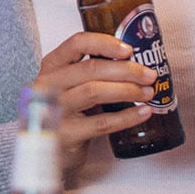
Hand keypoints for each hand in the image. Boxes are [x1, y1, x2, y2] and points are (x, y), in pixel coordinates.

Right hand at [30, 31, 158, 177]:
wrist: (46, 149)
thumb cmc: (65, 112)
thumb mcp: (71, 86)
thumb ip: (93, 72)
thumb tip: (137, 64)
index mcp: (52, 66)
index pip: (77, 44)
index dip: (105, 44)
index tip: (129, 50)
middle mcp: (48, 84)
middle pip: (90, 69)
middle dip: (126, 70)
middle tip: (149, 75)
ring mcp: (54, 110)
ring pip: (95, 92)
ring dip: (127, 91)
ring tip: (147, 93)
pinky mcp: (65, 134)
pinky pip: (101, 123)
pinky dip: (126, 117)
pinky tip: (142, 113)